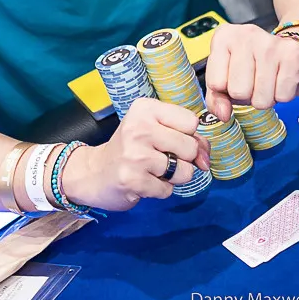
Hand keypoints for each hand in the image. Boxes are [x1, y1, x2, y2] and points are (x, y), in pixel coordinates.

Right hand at [60, 98, 210, 211]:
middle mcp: (139, 127)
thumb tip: (205, 158)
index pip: (191, 121)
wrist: (93, 172)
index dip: (188, 135)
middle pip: (191, 147)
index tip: (172, 140)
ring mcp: (135, 154)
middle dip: (184, 159)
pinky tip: (144, 182)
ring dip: (173, 177)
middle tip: (162, 158)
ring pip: (184, 171)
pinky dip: (160, 190)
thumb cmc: (130, 148)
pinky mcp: (133, 180)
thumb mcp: (153, 130)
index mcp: (145, 109)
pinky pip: (168, 190)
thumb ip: (185, 137)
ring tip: (153, 171)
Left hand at [204, 24, 298, 119]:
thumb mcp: (228, 77)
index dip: (226, 91)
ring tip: (269, 81)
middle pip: (238, 92)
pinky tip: (283, 79)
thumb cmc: (256, 66)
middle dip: (248, 96)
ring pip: (261, 98)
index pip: (215, 83)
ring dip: (266, 98)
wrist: (294, 55)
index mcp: (224, 37)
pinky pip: (282, 96)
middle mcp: (246, 35)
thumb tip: (222, 114)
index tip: (235, 80)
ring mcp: (270, 43)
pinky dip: (283, 95)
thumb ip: (216, 97)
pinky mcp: (293, 54)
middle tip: (255, 82)